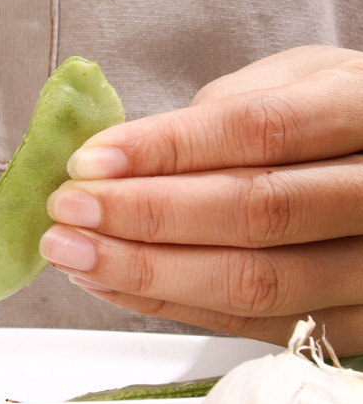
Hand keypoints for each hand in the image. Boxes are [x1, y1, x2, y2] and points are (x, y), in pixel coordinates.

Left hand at [40, 46, 362, 352]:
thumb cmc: (340, 116)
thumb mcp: (301, 79)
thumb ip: (227, 110)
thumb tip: (125, 156)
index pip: (260, 130)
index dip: (168, 148)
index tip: (90, 160)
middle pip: (257, 213)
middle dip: (146, 215)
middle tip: (68, 209)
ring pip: (257, 283)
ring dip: (148, 271)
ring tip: (75, 251)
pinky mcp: (353, 322)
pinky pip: (253, 324)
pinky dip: (172, 304)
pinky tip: (113, 281)